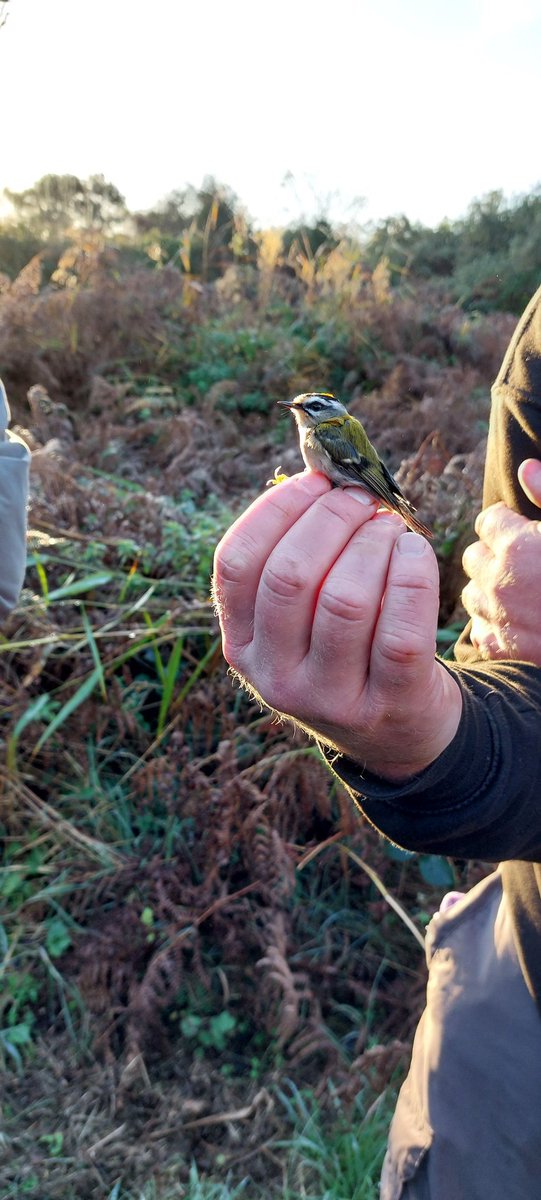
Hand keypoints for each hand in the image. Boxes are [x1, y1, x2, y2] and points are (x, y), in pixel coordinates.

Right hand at [213, 472, 461, 780]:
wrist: (395, 733)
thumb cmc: (345, 650)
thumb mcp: (300, 620)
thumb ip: (296, 558)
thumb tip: (322, 472)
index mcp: (241, 645)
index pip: (235, 563)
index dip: (275, 510)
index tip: (315, 482)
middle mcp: (274, 676)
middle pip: (289, 576)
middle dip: (332, 520)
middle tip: (362, 499)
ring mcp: (329, 698)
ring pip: (345, 599)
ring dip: (373, 544)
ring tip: (390, 527)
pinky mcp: (388, 704)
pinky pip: (401, 630)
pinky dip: (413, 575)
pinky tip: (415, 552)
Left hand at [462, 459, 540, 662]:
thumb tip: (526, 468)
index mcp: (517, 546)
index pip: (488, 521)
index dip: (507, 524)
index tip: (522, 530)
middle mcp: (499, 581)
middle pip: (473, 556)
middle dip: (493, 555)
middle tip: (522, 560)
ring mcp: (498, 617)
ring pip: (472, 594)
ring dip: (489, 590)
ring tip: (519, 591)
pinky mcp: (502, 648)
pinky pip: (481, 629)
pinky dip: (494, 624)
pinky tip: (517, 621)